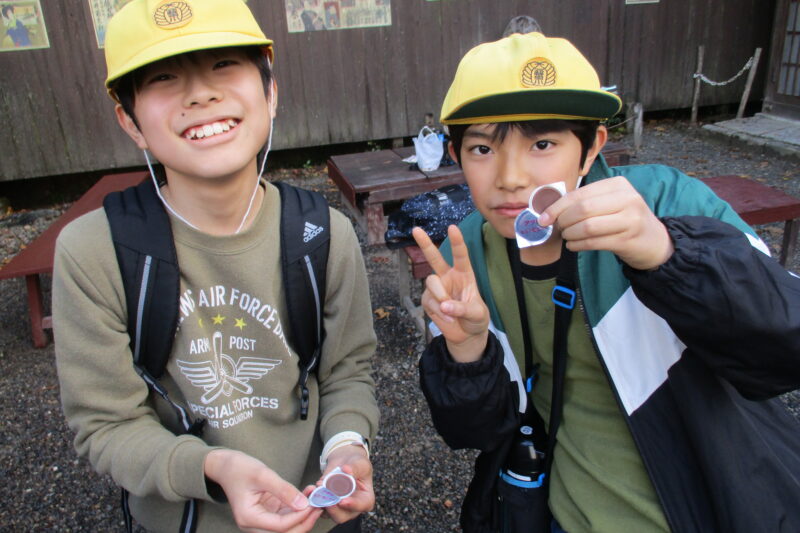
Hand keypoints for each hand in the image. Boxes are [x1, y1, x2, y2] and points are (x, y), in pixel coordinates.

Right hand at [204, 449, 322, 532]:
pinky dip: (298, 508)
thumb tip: (303, 504)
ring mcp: (261, 519)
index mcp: (249, 518)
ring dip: (304, 515)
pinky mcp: (268, 513)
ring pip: (287, 527)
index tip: (313, 503)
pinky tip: (308, 494)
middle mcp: (254, 524)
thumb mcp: (262, 475)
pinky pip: (286, 516)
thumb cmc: (240, 468)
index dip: (299, 517)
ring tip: (317, 497)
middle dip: (305, 521)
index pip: (279, 526)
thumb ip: (283, 490)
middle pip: (285, 532)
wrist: (226, 465)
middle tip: (321, 505)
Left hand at [317, 444, 373, 523]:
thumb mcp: (360, 463)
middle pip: (342, 516)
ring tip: (319, 486)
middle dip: (333, 507)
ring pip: (327, 513)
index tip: (343, 501)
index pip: (361, 506)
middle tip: (326, 495)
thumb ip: (355, 468)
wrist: (344, 461)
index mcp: (365, 499)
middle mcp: (351, 508)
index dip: (352, 505)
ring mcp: (337, 508)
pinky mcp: (325, 504)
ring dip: (321, 501)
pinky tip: (312, 488)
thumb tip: (346, 470)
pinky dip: (313, 497)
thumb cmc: (357, 464)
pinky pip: (317, 506)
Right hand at [412, 225, 488, 361]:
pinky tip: (447, 319)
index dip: (456, 242)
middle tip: (415, 229)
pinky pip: (429, 302)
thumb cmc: (476, 319)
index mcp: (464, 274)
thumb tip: (444, 306)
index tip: (452, 227)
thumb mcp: (477, 314)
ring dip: (440, 297)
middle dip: (424, 244)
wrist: (466, 335)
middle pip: (434, 258)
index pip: (460, 255)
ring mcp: (437, 288)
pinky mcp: (428, 300)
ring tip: (449, 311)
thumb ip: (462, 309)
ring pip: (431, 283)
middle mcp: (448, 277)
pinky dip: (438, 312)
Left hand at [538, 176, 673, 270]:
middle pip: (582, 209)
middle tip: (557, 229)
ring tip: (567, 237)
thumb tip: (548, 209)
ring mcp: (629, 219)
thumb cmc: (624, 219)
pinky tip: (574, 245)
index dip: (556, 207)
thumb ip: (585, 201)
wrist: (654, 241)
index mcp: (618, 185)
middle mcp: (627, 198)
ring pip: (587, 226)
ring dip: (570, 234)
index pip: (579, 194)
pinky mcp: (628, 239)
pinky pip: (593, 242)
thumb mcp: (610, 202)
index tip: (542, 218)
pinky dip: (578, 245)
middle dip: (563, 221)